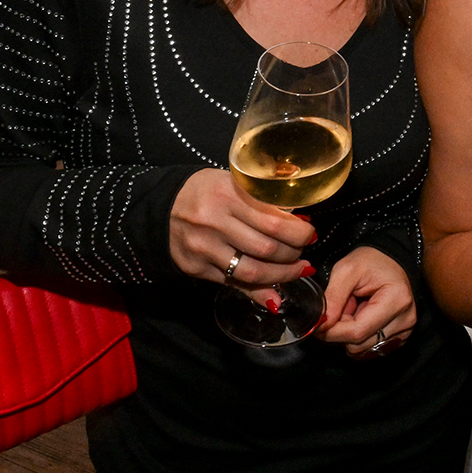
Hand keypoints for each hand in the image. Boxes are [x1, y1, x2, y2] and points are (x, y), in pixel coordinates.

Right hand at [168, 169, 315, 306]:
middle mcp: (215, 222)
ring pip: (252, 272)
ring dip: (282, 275)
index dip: (299, 233)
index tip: (310, 234)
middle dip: (293, 254)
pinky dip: (258, 290)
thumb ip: (265, 198)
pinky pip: (233, 284)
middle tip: (304, 252)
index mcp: (228, 194)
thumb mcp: (234, 182)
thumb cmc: (207, 191)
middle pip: (267, 249)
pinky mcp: (196, 268)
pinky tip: (274, 289)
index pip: (274, 221)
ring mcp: (204, 248)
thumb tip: (300, 219)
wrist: (162, 207)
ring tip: (296, 271)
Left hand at [315, 246, 416, 358]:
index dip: (333, 331)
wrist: (389, 260)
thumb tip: (322, 325)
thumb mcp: (346, 270)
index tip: (321, 322)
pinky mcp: (400, 337)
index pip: (357, 331)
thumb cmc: (370, 261)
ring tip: (355, 311)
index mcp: (397, 300)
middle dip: (342, 331)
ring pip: (363, 350)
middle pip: (359, 344)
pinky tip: (364, 318)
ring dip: (351, 334)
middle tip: (343, 308)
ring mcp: (405, 330)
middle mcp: (406, 319)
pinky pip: (370, 349)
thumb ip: (332, 298)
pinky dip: (361, 337)